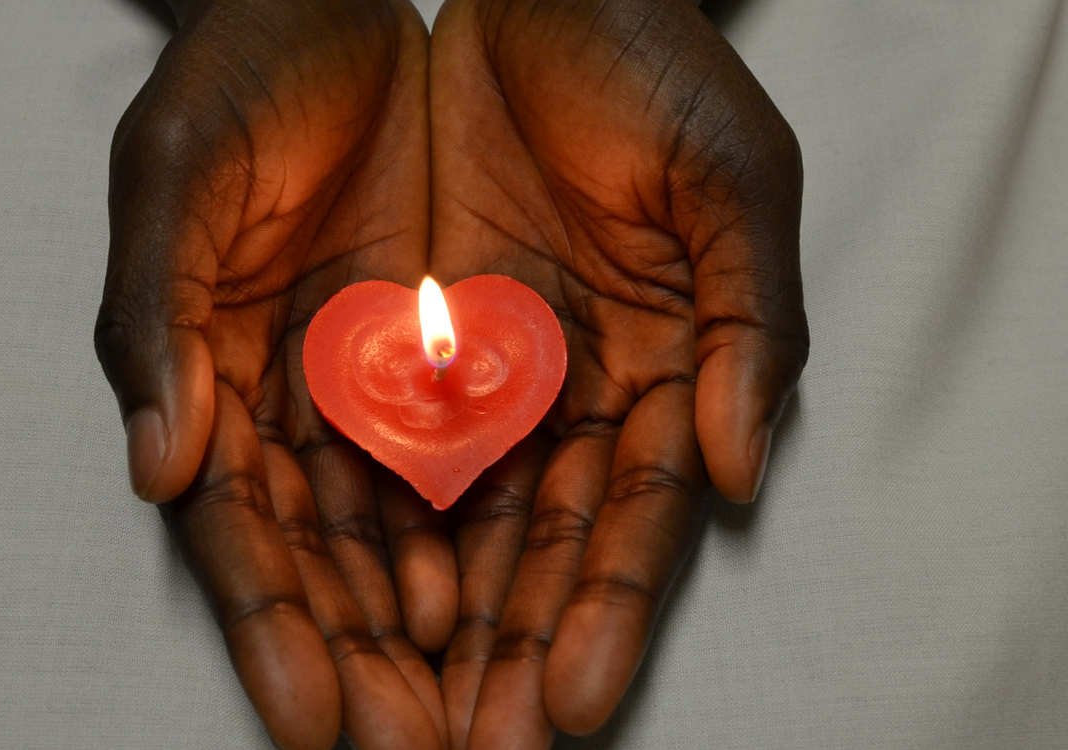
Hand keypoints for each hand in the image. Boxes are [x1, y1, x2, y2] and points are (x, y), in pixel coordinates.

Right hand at [93, 1, 447, 747]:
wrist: (339, 5)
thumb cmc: (237, 73)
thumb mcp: (172, 174)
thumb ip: (151, 319)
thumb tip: (154, 470)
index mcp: (219, 374)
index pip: (246, 531)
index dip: (274, 629)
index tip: (310, 722)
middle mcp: (306, 397)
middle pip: (340, 557)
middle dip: (377, 661)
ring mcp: (392, 378)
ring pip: (421, 524)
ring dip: (453, 623)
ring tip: (489, 712)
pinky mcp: (470, 342)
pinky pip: (492, 449)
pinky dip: (503, 526)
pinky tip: (518, 599)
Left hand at [427, 0, 808, 745]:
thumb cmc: (656, 73)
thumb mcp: (735, 183)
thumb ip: (752, 328)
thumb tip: (739, 471)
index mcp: (657, 373)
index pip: (629, 522)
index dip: (603, 614)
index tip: (567, 701)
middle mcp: (563, 394)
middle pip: (530, 550)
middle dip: (498, 654)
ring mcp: (476, 373)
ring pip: (444, 519)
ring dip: (419, 619)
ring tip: (388, 710)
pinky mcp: (394, 335)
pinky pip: (368, 438)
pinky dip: (356, 518)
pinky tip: (342, 597)